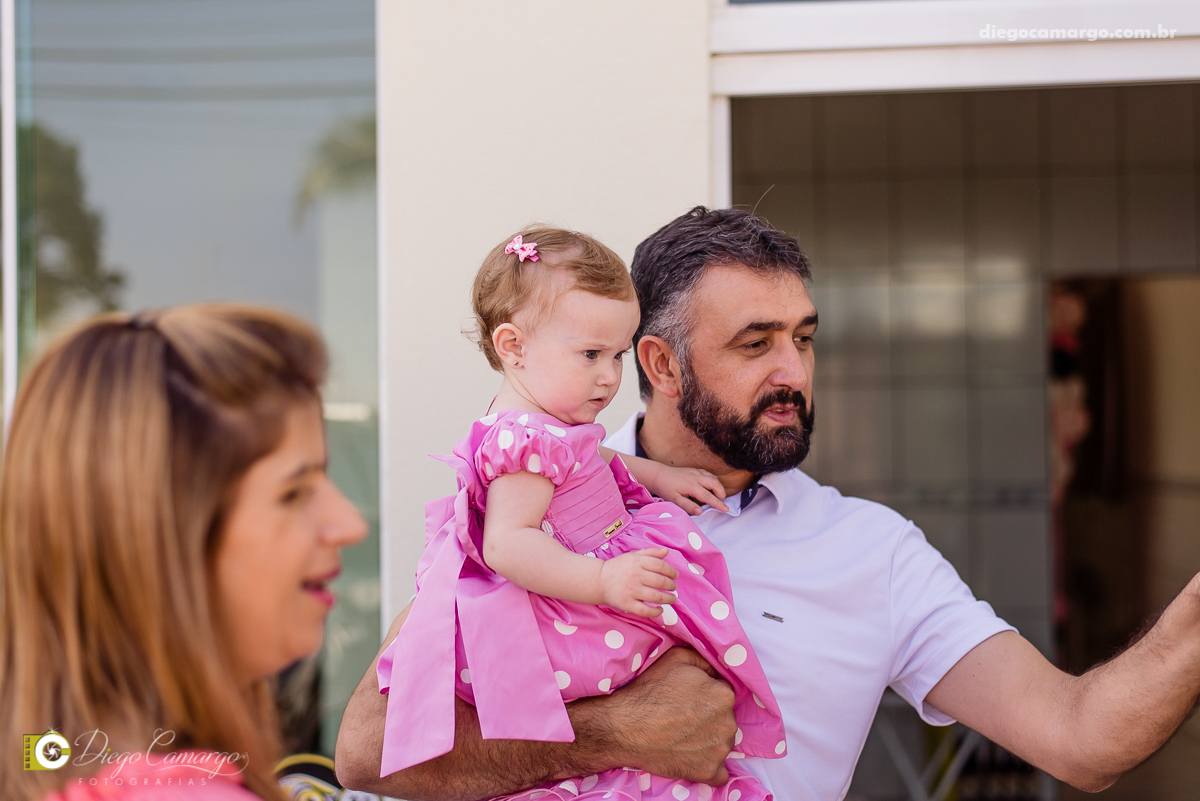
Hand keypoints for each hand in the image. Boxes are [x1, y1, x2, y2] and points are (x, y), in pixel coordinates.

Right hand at [599, 547, 678, 617]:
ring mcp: (631, 591)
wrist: (599, 580)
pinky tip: (660, 609)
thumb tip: (667, 551)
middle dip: (671, 585)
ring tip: (672, 599)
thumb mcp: (633, 556)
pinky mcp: (627, 604)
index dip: (671, 571)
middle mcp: (635, 576)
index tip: (675, 576)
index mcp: (637, 562)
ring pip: (656, 597)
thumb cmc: (619, 567)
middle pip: (660, 581)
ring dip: (668, 599)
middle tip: (673, 587)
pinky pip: (645, 610)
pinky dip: (655, 612)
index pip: (660, 565)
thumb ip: (650, 553)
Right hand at [604, 646, 736, 783]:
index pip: (723, 694)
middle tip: (683, 718)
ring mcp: (719, 750)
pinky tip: (692, 758)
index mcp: (724, 695)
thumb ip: (705, 659)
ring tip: (683, 737)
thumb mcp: (677, 657)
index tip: (688, 700)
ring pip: (722, 744)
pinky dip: (709, 766)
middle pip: (724, 719)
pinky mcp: (708, 772)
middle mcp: (728, 723)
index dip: (705, 695)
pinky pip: (720, 773)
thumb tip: (716, 670)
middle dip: (709, 718)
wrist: (624, 727)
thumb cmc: (649, 691)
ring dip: (709, 741)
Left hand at [652, 466, 728, 514]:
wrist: (659, 475)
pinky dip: (713, 480)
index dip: (718, 503)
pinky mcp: (695, 469)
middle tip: (720, 502)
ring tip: (716, 496)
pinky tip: (710, 486)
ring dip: (718, 487)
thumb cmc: (666, 489)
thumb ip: (687, 506)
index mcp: (691, 486)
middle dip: (721, 493)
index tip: (726, 509)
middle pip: (715, 484)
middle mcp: (696, 477)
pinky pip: (708, 474)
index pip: (709, 496)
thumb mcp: (674, 500)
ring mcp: (696, 472)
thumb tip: (700, 511)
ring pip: (713, 477)